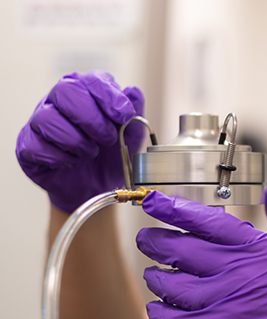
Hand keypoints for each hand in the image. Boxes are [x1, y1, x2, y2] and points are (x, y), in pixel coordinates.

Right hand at [16, 70, 144, 212]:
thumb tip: (133, 92)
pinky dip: (62, 158)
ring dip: (77, 142)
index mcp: (87, 90)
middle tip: (108, 139)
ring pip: (48, 119)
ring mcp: (40, 120)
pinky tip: (73, 162)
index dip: (110, 97)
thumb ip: (135, 110)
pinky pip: (37, 146)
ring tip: (91, 152)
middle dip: (92, 120)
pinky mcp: (27, 145)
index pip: (93, 80)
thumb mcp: (131, 133)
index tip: (125, 116)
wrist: (97, 186)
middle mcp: (60, 99)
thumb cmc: (112, 154)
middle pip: (66, 91)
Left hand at [137, 187, 266, 318]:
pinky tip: (158, 309)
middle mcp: (236, 273)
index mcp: (256, 250)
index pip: (206, 221)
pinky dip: (161, 314)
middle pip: (181, 250)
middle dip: (155, 241)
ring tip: (152, 274)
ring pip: (173, 286)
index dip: (175, 208)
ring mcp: (224, 305)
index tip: (154, 201)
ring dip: (156, 278)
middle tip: (145, 238)